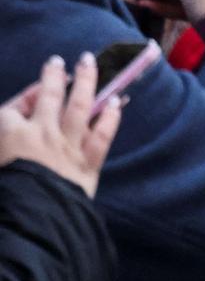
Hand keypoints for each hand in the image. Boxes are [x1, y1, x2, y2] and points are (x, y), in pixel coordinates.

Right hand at [0, 53, 121, 197]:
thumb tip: (10, 126)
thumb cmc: (3, 195)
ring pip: (80, 107)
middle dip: (55, 76)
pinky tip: (117, 102)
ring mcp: (67, 147)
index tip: (32, 93)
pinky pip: (102, 136)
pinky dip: (110, 118)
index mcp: (10, 135)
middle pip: (50, 97)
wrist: (29, 220)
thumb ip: (3, 135)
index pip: (12, 110)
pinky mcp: (87, 164)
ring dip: (87, 83)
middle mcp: (41, 133)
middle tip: (62, 60)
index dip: (22, 100)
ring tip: (90, 63)